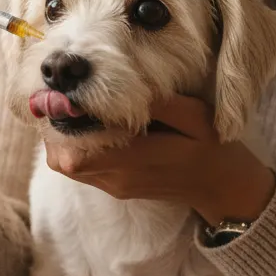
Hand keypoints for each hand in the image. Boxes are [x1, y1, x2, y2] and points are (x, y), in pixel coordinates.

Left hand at [43, 94, 275, 225]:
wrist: (220, 187)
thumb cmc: (209, 145)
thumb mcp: (195, 117)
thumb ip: (160, 105)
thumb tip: (124, 87)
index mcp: (138, 160)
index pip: (79, 152)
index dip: (62, 124)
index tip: (63, 95)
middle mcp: (118, 179)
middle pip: (63, 160)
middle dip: (55, 128)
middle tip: (61, 97)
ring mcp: (113, 186)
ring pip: (66, 166)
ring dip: (61, 137)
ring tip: (70, 107)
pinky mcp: (113, 187)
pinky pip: (79, 169)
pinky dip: (71, 146)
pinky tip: (83, 123)